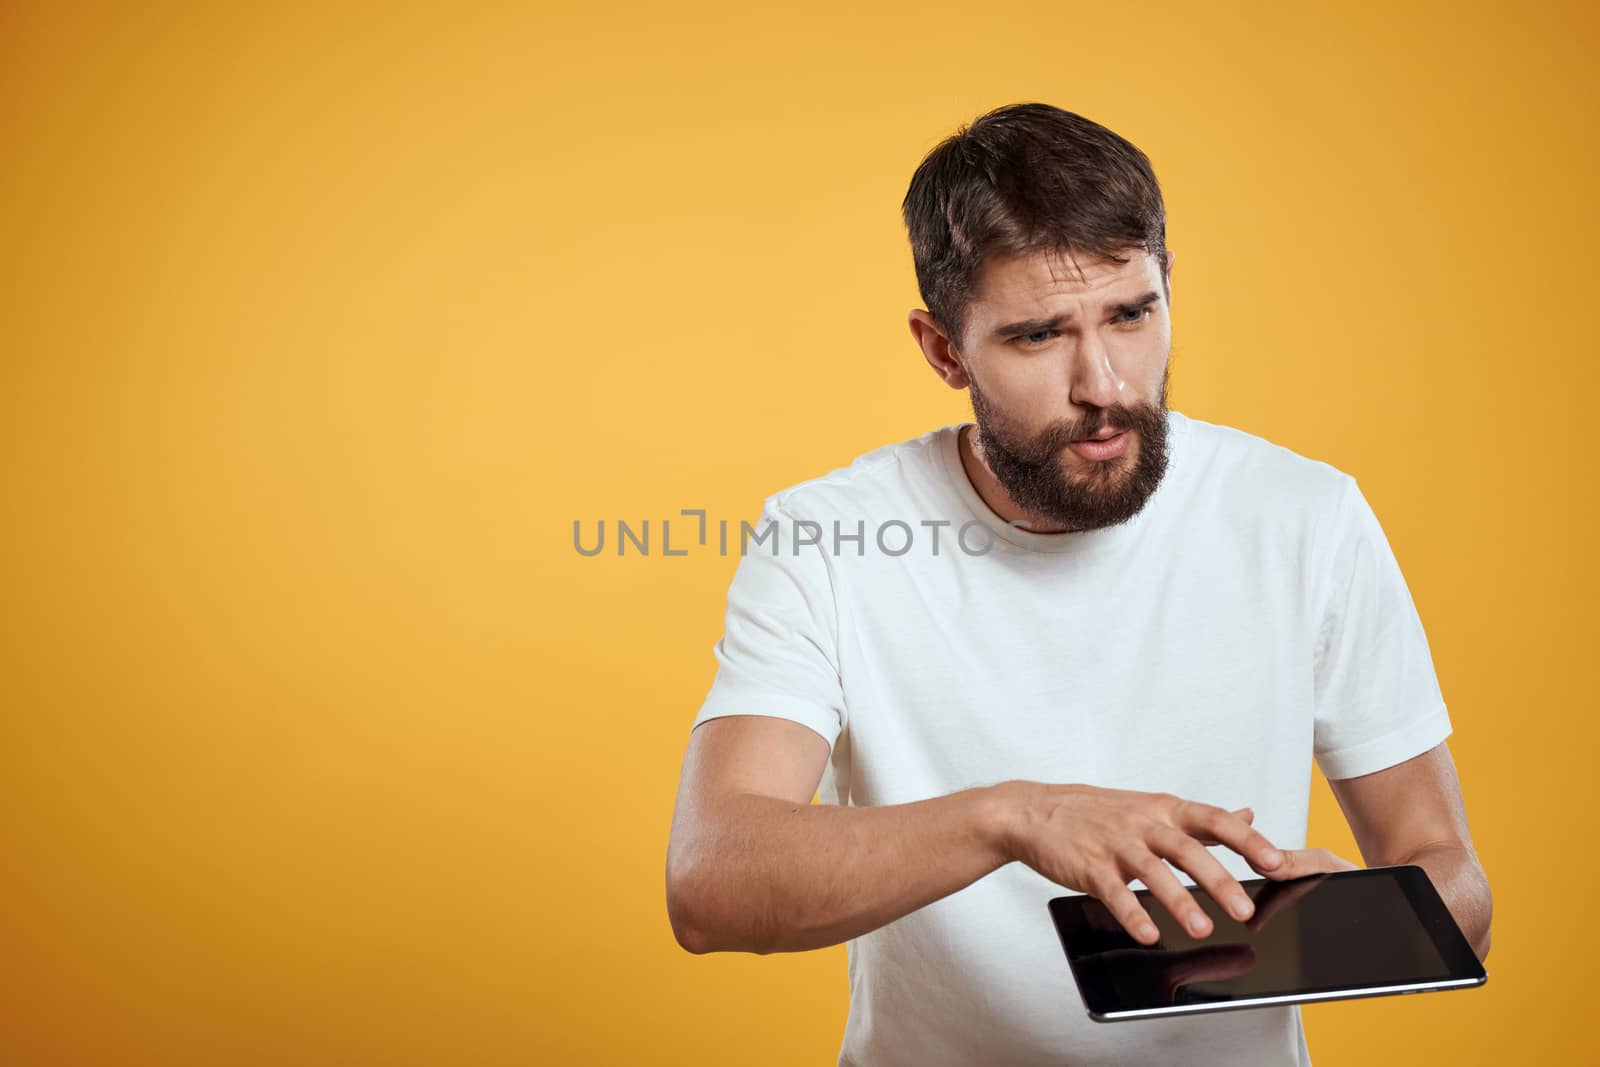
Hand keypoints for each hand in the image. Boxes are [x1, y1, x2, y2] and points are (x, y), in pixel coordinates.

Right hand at [998, 782, 1287, 945]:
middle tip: (1244, 909)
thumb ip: (1199, 818)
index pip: (1214, 820)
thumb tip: (1248, 816)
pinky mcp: (1089, 866)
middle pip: (1187, 848)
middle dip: (1218, 880)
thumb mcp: (1152, 806)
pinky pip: (1113, 891)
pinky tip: (1149, 934)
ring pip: (1153, 871)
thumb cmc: (1097, 812)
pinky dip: (1132, 913)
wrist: (1034, 811)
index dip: (1247, 841)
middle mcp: (1143, 823)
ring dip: (1179, 901)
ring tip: (1201, 929)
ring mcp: (1115, 844)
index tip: (1277, 862)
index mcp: (1164, 809)